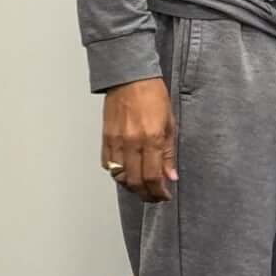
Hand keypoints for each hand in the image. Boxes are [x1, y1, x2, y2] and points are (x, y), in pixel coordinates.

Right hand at [102, 77, 176, 201]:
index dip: (159, 192)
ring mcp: (116, 141)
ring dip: (132, 187)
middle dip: (146, 194)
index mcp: (151, 138)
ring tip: (142, 188)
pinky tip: (127, 174)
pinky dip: (118, 175)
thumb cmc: (153, 96)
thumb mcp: (170, 123)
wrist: (130, 78)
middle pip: (136, 181)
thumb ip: (169, 152)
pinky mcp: (105, 138)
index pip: (153, 176)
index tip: (165, 196)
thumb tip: (170, 176)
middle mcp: (132, 143)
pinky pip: (108, 165)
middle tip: (154, 197)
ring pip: (120, 177)